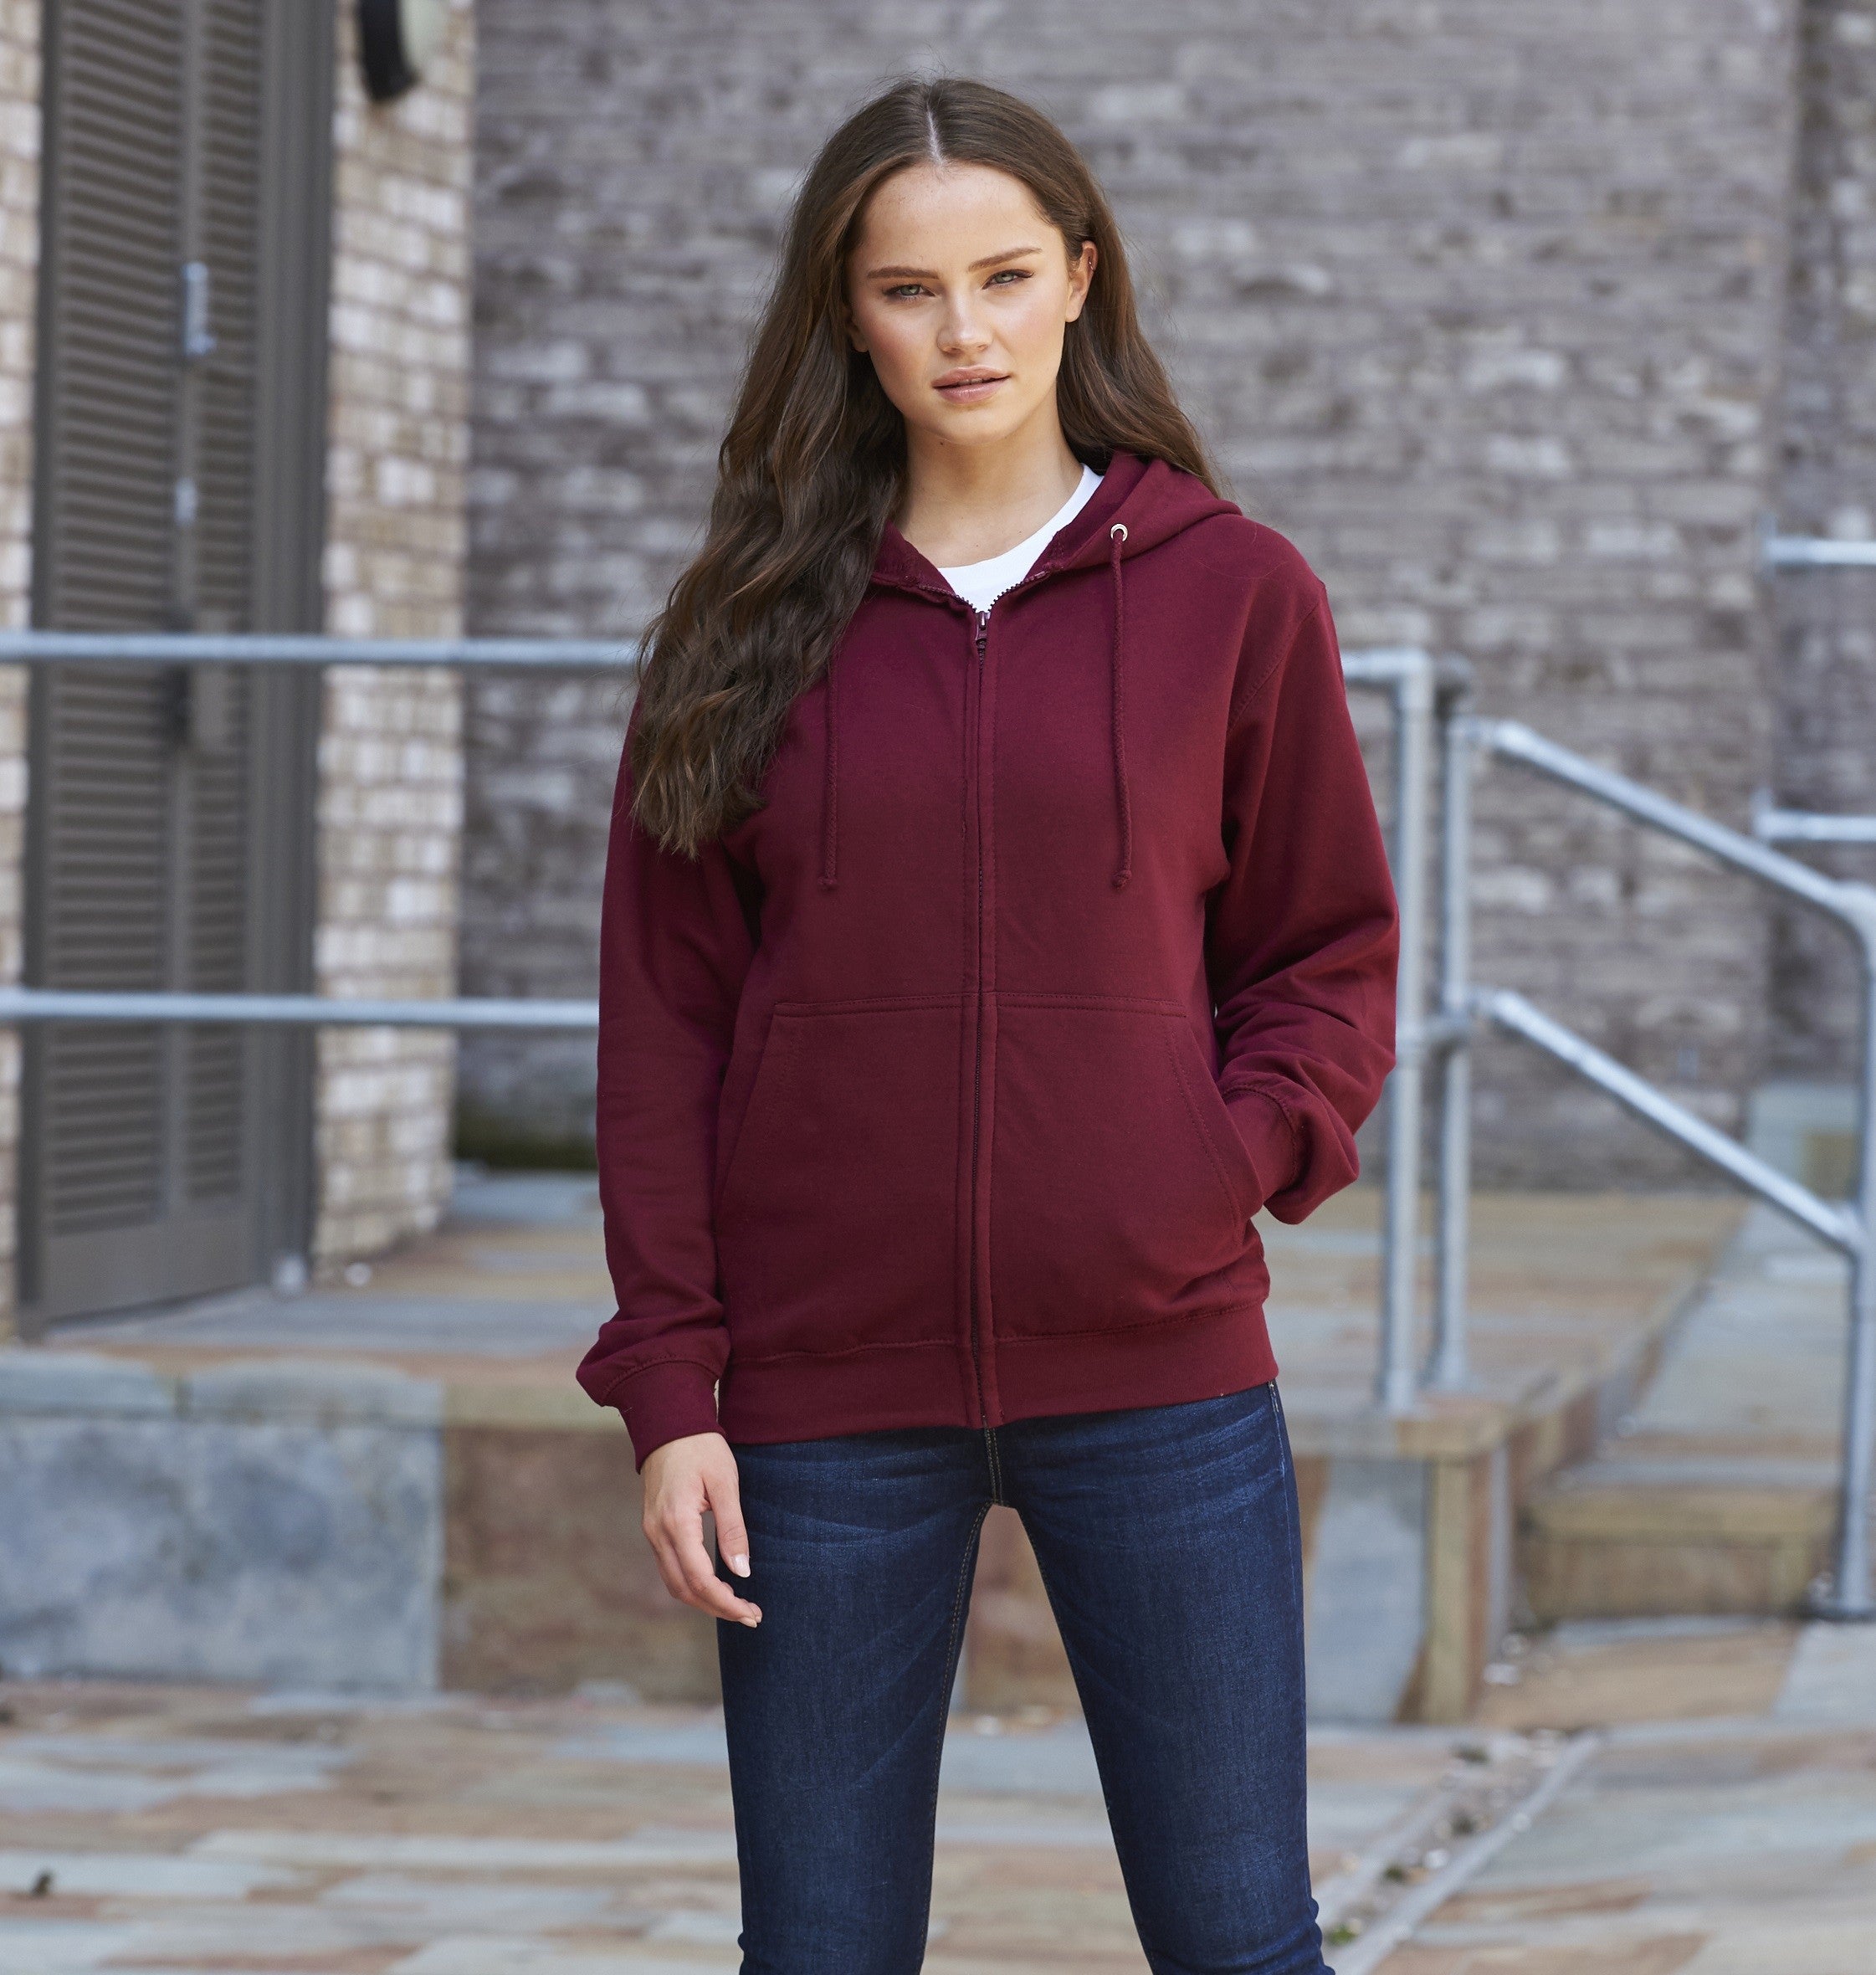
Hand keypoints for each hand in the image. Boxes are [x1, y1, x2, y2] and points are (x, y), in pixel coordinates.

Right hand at [640, 1431, 761, 1626]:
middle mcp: (658, 1533)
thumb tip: (742, 1571)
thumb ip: (733, 1528)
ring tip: (736, 1605)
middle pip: (684, 1589)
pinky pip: (669, 1568)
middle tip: (751, 1616)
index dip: (726, 1602)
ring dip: (703, 1600)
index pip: (700, 1579)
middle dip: (717, 1608)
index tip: (752, 1612)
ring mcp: (652, 1531)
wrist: (668, 1423)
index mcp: (676, 1523)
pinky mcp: (653, 1528)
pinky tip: (715, 1584)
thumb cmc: (701, 1448)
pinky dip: (691, 1584)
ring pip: (674, 1582)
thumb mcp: (725, 1483)